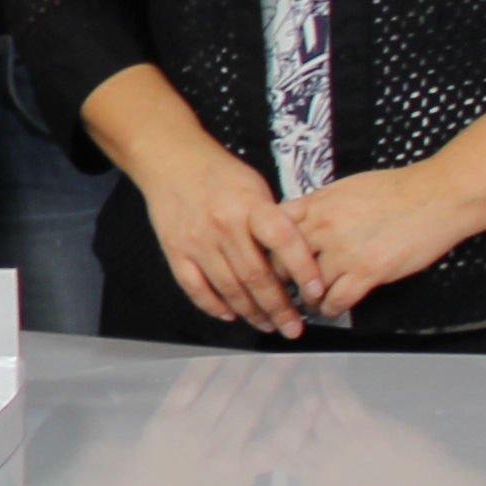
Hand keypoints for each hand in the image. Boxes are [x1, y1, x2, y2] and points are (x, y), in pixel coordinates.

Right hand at [130, 130, 310, 337]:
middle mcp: (224, 224)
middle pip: (257, 276)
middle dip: (279, 307)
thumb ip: (273, 220)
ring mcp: (197, 240)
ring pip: (229, 288)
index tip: (317, 292)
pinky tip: (230, 314)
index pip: (283, 241)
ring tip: (268, 325)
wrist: (169, 158)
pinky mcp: (175, 250)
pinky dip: (214, 306)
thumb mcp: (255, 186)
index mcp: (250, 205)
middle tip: (294, 326)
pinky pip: (196, 288)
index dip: (302, 269)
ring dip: (252, 312)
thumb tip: (294, 260)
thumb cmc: (218, 172)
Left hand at [259, 165, 479, 320]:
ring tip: (309, 303)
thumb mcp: (346, 188)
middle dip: (282, 280)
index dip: (267, 249)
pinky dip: (330, 308)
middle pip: (282, 262)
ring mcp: (344, 251)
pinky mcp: (367, 272)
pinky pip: (335, 300)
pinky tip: (333, 307)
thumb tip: (301, 221)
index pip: (272, 230)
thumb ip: (319, 206)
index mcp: (316, 204)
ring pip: (307, 287)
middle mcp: (323, 228)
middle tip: (284, 290)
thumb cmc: (397, 189)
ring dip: (307, 299)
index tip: (267, 261)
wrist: (436, 196)